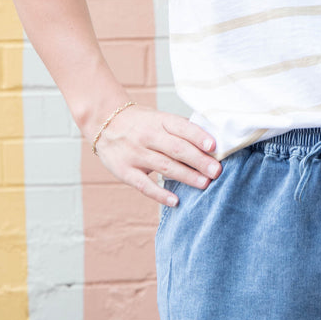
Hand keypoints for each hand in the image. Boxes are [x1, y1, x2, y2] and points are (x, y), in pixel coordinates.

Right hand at [93, 103, 220, 205]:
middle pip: (177, 149)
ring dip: (186, 176)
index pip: (182, 127)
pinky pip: (144, 185)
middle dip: (198, 161)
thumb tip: (210, 145)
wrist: (104, 121)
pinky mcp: (125, 171)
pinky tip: (175, 201)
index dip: (198, 137)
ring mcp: (135, 154)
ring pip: (164, 166)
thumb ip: (180, 130)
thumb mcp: (159, 118)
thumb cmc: (141, 123)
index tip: (214, 147)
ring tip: (204, 184)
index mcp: (160, 121)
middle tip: (216, 171)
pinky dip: (160, 194)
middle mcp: (148, 136)